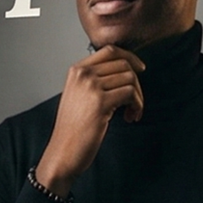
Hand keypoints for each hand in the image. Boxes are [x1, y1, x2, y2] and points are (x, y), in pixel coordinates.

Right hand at [34, 46, 144, 198]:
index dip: (130, 57)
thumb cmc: (73, 129)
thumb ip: (95, 80)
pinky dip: (137, 105)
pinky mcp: (100, 102)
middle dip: (136, 83)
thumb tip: (126, 71)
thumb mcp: (79, 96)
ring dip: (138, 97)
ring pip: (130, 78)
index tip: (140, 69)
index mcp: (76, 70)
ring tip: (132, 113)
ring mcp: (91, 87)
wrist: (63, 151)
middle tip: (134, 103)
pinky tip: (130, 117)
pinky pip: (130, 94)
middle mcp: (83, 74)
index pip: (109, 51)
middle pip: (123, 64)